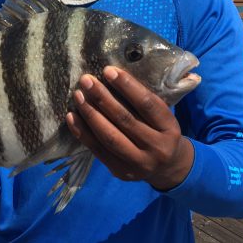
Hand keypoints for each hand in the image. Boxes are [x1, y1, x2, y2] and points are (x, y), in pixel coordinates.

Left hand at [66, 66, 193, 190]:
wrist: (169, 167)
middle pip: (125, 120)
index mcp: (170, 128)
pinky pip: (97, 150)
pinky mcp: (121, 172)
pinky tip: (72, 116)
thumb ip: (144, 101)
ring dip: (90, 114)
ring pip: (109, 136)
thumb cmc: (161, 131)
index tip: (108, 70)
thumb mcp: (163, 116)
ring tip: (78, 95)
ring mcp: (139, 164)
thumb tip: (113, 76)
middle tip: (86, 80)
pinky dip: (82, 132)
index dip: (127, 86)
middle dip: (102, 98)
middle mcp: (157, 148)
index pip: (146, 104)